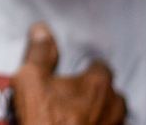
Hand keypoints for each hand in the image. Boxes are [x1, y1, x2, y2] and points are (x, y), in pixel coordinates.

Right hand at [11, 23, 126, 124]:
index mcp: (98, 84)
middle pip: (112, 93)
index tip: (74, 73)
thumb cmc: (45, 119)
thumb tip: (42, 30)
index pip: (101, 66)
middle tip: (75, 97)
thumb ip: (39, 53)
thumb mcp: (31, 80)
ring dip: (102, 113)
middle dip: (98, 93)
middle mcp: (114, 106)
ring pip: (114, 115)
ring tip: (80, 115)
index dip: (87, 68)